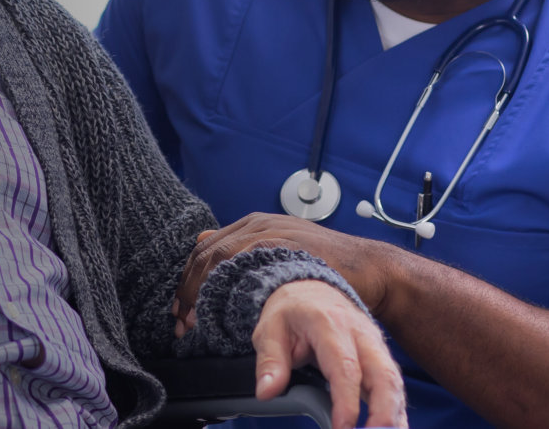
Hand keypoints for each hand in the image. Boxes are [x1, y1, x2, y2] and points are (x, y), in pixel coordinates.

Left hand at [176, 213, 402, 327]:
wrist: (368, 268)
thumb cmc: (326, 264)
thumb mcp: (282, 246)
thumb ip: (244, 245)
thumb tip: (203, 239)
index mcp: (253, 224)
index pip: (204, 250)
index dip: (187, 282)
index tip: (180, 310)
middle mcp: (258, 225)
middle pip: (205, 256)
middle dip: (188, 292)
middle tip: (180, 323)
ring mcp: (270, 236)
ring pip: (218, 261)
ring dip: (200, 295)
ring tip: (194, 324)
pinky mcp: (283, 251)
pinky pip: (242, 270)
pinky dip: (224, 293)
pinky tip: (219, 315)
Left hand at [254, 280, 406, 428]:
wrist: (311, 289)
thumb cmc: (293, 310)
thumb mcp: (270, 329)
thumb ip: (270, 362)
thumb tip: (267, 391)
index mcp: (331, 325)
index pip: (346, 367)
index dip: (347, 401)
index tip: (343, 427)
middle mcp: (361, 335)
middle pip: (384, 374)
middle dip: (385, 411)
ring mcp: (374, 345)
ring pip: (394, 381)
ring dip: (395, 413)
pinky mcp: (380, 357)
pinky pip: (393, 385)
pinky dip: (397, 409)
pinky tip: (395, 428)